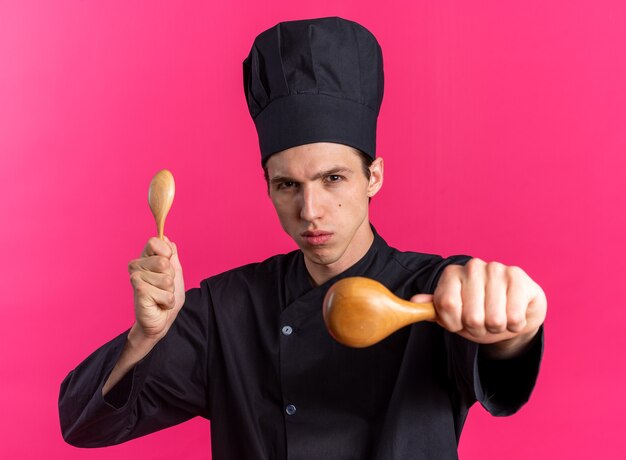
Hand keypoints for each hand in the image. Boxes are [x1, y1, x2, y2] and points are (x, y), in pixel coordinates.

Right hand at [127, 236, 184, 341]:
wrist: (160, 321)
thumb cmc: (166, 297)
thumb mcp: (175, 272)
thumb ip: (171, 255)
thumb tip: (166, 238)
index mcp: (145, 258)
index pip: (155, 242)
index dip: (166, 253)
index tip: (167, 267)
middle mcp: (136, 266)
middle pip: (163, 262)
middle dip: (171, 277)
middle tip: (163, 286)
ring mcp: (136, 279)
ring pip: (167, 279)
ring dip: (169, 291)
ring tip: (160, 295)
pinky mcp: (139, 292)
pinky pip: (166, 294)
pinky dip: (167, 301)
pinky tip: (158, 303)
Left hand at [411, 258, 546, 356]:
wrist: (514, 310)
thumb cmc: (479, 313)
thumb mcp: (452, 315)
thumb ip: (434, 310)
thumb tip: (415, 301)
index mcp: (451, 274)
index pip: (446, 306)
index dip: (453, 323)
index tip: (458, 323)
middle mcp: (472, 266)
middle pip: (471, 317)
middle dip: (478, 329)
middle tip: (482, 323)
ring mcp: (496, 269)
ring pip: (494, 319)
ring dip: (497, 328)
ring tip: (498, 318)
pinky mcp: (518, 277)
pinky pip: (514, 317)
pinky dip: (514, 325)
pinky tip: (513, 314)